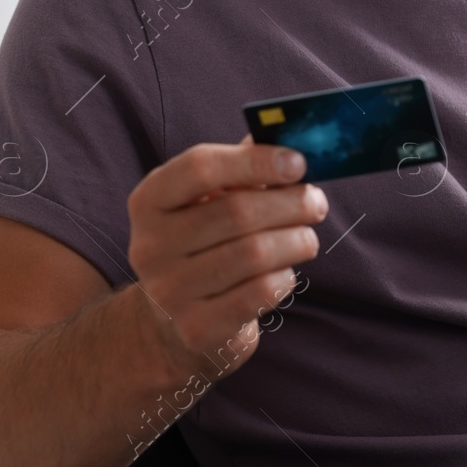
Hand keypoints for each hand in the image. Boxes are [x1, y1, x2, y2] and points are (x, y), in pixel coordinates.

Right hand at [126, 134, 329, 380]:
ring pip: (255, 253)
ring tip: (306, 239)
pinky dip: (285, 278)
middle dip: (291, 203)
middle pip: (237, 211)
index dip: (256, 161)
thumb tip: (295, 138)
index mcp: (150, 200)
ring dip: (296, 241)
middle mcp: (149, 245)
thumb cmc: (206, 243)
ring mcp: (168, 291)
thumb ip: (245, 166)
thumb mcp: (212, 200)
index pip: (200, 167)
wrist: (174, 322)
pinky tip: (284, 273)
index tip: (299, 162)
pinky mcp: (196, 329)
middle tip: (316, 203)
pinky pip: (260, 293)